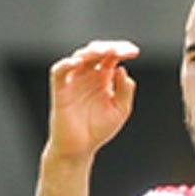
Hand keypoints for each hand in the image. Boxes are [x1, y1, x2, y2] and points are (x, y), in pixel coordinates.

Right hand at [45, 40, 138, 162]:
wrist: (79, 148)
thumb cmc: (98, 130)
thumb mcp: (120, 110)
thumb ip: (125, 91)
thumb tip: (122, 70)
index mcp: (103, 77)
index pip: (112, 56)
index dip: (123, 49)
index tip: (135, 52)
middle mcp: (88, 74)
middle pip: (97, 51)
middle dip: (110, 47)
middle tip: (122, 50)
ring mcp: (74, 80)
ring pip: (80, 56)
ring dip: (93, 52)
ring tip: (106, 51)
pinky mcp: (60, 89)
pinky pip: (59, 71)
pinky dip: (67, 64)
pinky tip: (78, 63)